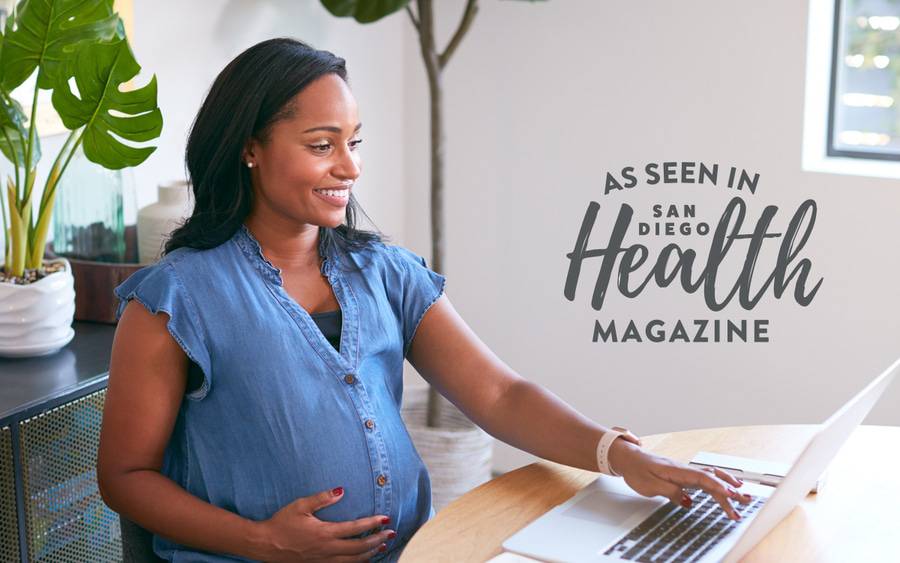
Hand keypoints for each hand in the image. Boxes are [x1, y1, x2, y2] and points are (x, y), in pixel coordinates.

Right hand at [257, 487, 395, 561]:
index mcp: (324, 532)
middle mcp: (327, 549)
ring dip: (369, 554)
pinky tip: (362, 559)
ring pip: (352, 560)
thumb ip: (322, 498)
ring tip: (381, 547)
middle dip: (377, 540)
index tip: (385, 519)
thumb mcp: (300, 505)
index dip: (372, 524)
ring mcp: (323, 560)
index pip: (355, 528)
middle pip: (359, 547)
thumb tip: (341, 490)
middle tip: (391, 534)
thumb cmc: (281, 522)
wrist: (265, 544)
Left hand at [607, 439, 752, 520]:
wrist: (628, 458)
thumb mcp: (649, 485)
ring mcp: (685, 471)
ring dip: (727, 486)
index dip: (718, 487)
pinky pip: (704, 478)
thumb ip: (669, 492)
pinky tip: (724, 490)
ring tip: (742, 494)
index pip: (702, 478)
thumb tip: (687, 501)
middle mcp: (684, 469)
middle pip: (711, 478)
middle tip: (746, 501)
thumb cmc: (636, 470)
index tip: (731, 495)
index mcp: (677, 471)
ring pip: (710, 477)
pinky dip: (717, 483)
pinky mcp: (683, 474)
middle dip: (730, 489)